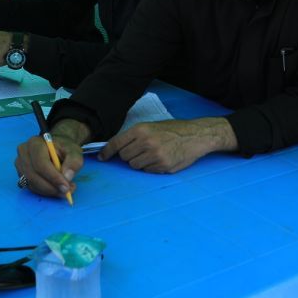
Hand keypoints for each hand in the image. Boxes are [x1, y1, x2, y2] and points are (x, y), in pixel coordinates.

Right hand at [16, 124, 86, 197]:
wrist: (56, 148)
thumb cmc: (64, 149)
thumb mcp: (74, 152)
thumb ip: (73, 162)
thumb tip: (67, 177)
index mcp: (35, 144)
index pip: (40, 163)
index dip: (53, 177)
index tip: (66, 187)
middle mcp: (24, 153)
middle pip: (33, 175)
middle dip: (51, 187)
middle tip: (67, 191)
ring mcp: (20, 165)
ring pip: (32, 184)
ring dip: (49, 191)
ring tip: (65, 189)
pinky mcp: (21, 175)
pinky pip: (32, 187)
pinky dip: (45, 192)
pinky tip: (56, 188)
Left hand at [100, 118, 234, 173]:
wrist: (195, 135)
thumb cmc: (173, 130)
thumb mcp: (152, 126)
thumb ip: (135, 136)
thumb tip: (117, 149)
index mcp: (141, 130)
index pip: (117, 143)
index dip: (107, 151)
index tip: (102, 157)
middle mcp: (146, 142)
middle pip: (125, 157)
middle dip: (129, 156)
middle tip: (141, 151)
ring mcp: (155, 155)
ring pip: (135, 166)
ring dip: (140, 163)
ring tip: (153, 154)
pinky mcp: (163, 166)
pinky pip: (147, 171)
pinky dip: (151, 167)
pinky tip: (161, 159)